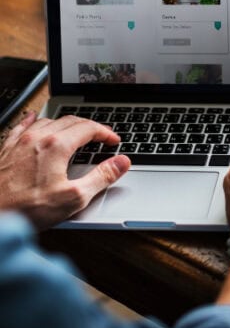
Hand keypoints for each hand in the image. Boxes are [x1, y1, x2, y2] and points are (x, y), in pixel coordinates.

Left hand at [0, 112, 129, 229]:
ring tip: (76, 131)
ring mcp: (19, 142)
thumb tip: (121, 163)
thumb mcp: (74, 198)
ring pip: (48, 121)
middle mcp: (37, 138)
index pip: (88, 128)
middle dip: (90, 126)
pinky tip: (33, 118)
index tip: (113, 141)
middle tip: (101, 137)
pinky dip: (33, 120)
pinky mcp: (5, 150)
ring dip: (66, 123)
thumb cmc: (26, 210)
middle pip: (70, 121)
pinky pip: (21, 126)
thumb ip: (102, 177)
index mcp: (56, 146)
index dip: (105, 133)